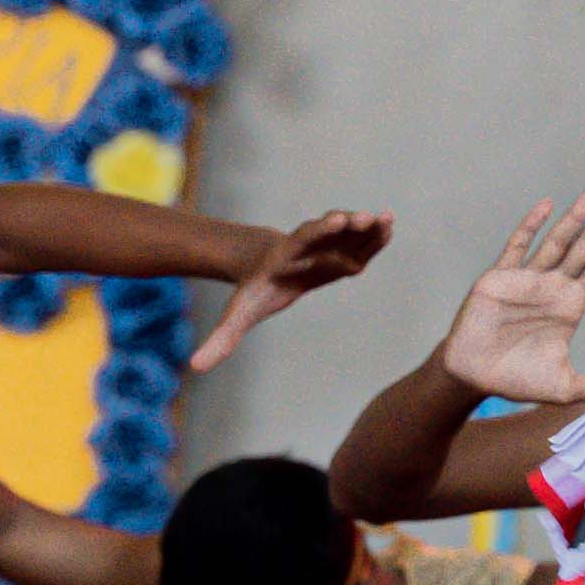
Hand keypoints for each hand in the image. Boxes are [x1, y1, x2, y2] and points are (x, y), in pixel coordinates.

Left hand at [189, 206, 392, 373]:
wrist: (262, 264)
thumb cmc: (253, 290)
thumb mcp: (239, 313)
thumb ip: (222, 337)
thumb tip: (195, 367)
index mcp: (287, 254)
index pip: (303, 238)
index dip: (319, 229)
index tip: (334, 220)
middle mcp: (311, 243)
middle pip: (330, 229)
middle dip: (347, 223)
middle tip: (365, 217)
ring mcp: (328, 245)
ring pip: (349, 232)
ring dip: (367, 226)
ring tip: (389, 220)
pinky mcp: (342, 254)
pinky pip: (359, 244)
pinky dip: (374, 237)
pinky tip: (390, 229)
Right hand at [439, 182, 584, 409]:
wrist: (473, 376)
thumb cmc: (517, 379)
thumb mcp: (562, 386)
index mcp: (572, 304)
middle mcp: (554, 285)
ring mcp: (528, 278)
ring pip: (558, 239)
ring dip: (577, 214)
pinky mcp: (500, 278)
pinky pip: (517, 246)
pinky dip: (530, 225)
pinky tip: (547, 205)